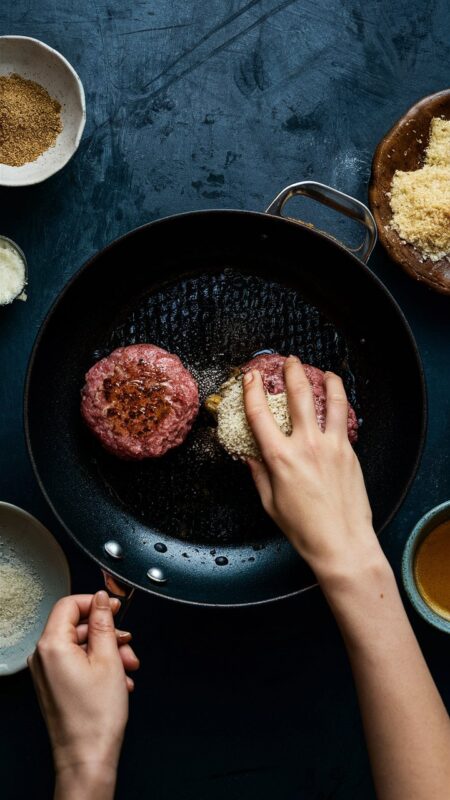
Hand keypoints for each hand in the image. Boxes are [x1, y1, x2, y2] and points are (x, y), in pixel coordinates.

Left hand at [28, 592, 139, 797]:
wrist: (87, 757)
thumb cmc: (96, 717)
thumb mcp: (108, 659)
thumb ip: (104, 623)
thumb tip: (102, 599)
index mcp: (52, 645)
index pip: (69, 604)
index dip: (95, 602)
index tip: (115, 608)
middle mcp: (43, 657)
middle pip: (77, 626)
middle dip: (108, 634)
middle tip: (128, 645)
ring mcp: (46, 672)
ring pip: (80, 646)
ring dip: (108, 652)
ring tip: (128, 669)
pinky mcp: (53, 685)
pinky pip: (76, 663)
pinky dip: (99, 666)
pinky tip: (118, 681)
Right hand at [243, 356, 382, 583]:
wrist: (341, 542)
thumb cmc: (304, 528)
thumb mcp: (269, 502)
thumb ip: (258, 473)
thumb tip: (248, 455)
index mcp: (280, 458)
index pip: (259, 414)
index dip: (252, 390)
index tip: (250, 377)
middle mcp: (306, 445)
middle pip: (298, 395)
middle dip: (291, 372)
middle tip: (289, 361)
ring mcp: (331, 446)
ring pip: (331, 400)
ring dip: (326, 379)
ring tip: (323, 371)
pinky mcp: (349, 452)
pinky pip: (344, 420)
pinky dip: (340, 404)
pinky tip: (337, 401)